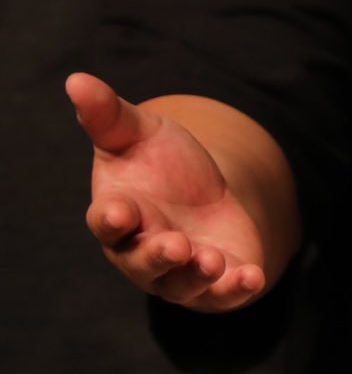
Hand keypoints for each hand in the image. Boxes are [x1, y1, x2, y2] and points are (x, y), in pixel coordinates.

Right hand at [68, 73, 270, 309]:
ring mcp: (179, 272)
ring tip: (211, 260)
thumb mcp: (139, 132)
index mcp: (117, 215)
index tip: (118, 212)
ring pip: (180, 284)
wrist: (205, 191)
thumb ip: (109, 114)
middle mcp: (141, 251)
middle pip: (142, 263)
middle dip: (158, 255)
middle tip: (175, 244)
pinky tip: (253, 276)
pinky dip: (235, 289)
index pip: (106, 223)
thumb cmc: (160, 162)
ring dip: (196, 275)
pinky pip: (222, 295)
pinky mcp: (215, 283)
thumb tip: (77, 79)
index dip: (110, 220)